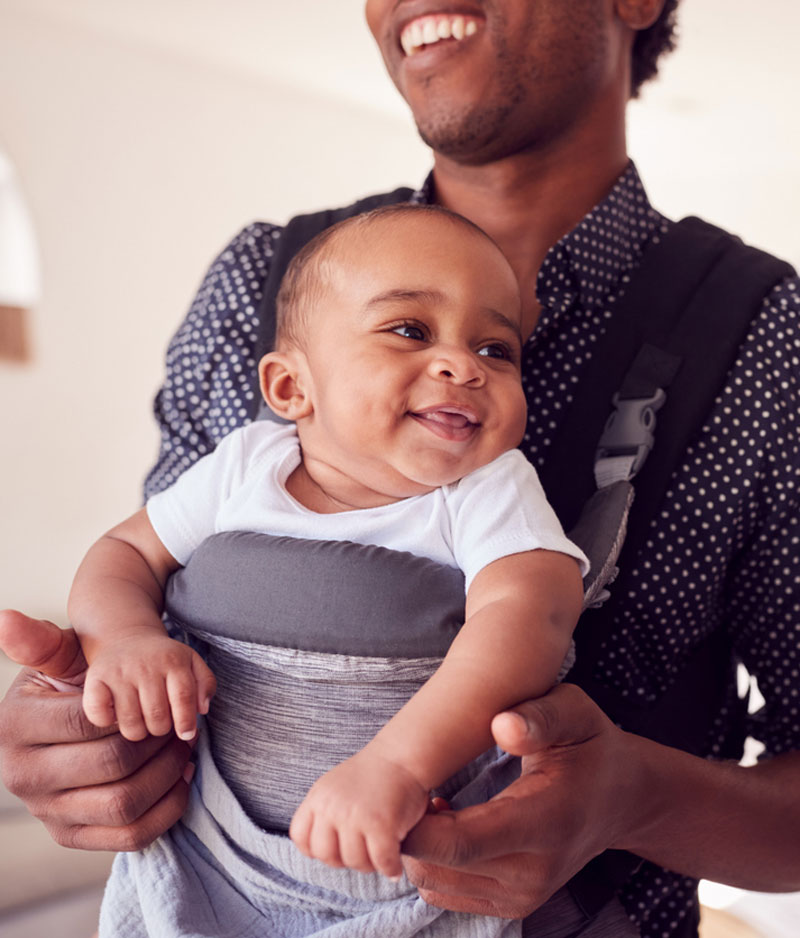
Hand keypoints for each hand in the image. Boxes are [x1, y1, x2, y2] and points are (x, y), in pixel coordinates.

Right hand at [0, 610, 194, 850]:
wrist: (76, 721)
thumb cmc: (75, 683)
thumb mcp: (60, 657)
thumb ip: (42, 641)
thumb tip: (7, 619)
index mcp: (15, 727)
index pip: (90, 723)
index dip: (136, 711)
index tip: (159, 700)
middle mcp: (22, 776)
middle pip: (111, 764)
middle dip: (158, 742)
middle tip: (182, 726)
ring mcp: (46, 812)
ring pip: (123, 803)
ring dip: (167, 774)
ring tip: (184, 748)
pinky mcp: (72, 836)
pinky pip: (129, 836)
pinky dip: (166, 809)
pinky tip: (180, 779)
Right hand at [83, 633, 215, 740]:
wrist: (126, 639)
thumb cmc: (163, 660)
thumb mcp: (191, 662)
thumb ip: (205, 683)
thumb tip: (203, 709)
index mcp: (173, 660)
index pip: (183, 697)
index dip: (186, 722)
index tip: (186, 735)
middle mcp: (145, 664)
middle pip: (157, 716)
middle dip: (161, 729)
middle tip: (159, 724)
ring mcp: (118, 672)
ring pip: (131, 722)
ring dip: (138, 731)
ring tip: (140, 721)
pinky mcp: (94, 679)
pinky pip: (99, 714)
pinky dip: (106, 722)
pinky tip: (114, 716)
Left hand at [290, 748, 430, 878]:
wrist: (401, 756)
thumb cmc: (372, 775)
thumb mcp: (335, 787)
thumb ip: (323, 813)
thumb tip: (316, 851)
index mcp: (318, 797)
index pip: (301, 837)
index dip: (316, 849)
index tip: (336, 848)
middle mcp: (332, 807)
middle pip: (326, 855)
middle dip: (345, 860)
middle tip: (363, 854)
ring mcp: (355, 816)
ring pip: (354, 862)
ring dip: (369, 865)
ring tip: (381, 858)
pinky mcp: (381, 825)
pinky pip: (381, 862)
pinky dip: (390, 869)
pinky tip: (395, 867)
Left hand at [400, 683, 638, 917]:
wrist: (623, 797)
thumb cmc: (591, 746)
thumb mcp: (575, 713)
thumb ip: (540, 716)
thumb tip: (501, 727)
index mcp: (545, 821)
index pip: (461, 843)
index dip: (414, 826)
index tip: (395, 792)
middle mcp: (533, 871)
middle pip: (438, 867)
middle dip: (406, 831)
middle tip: (407, 787)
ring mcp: (522, 896)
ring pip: (434, 883)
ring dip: (418, 846)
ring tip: (433, 801)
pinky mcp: (512, 905)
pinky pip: (446, 893)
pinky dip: (433, 861)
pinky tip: (447, 822)